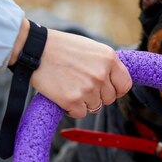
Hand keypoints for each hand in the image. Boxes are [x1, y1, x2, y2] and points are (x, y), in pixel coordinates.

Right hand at [10, 19, 132, 116]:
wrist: (35, 49)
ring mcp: (88, 88)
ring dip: (84, 102)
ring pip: (95, 107)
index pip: (125, 85)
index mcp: (109, 58)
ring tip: (70, 87)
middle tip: (82, 86)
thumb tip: (114, 81)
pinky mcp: (73, 100)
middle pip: (109, 98)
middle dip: (98, 96)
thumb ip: (105, 64)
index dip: (117, 90)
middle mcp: (101, 74)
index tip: (109, 90)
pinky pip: (80, 113)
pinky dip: (72, 108)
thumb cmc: (62, 47)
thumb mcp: (91, 48)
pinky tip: (64, 95)